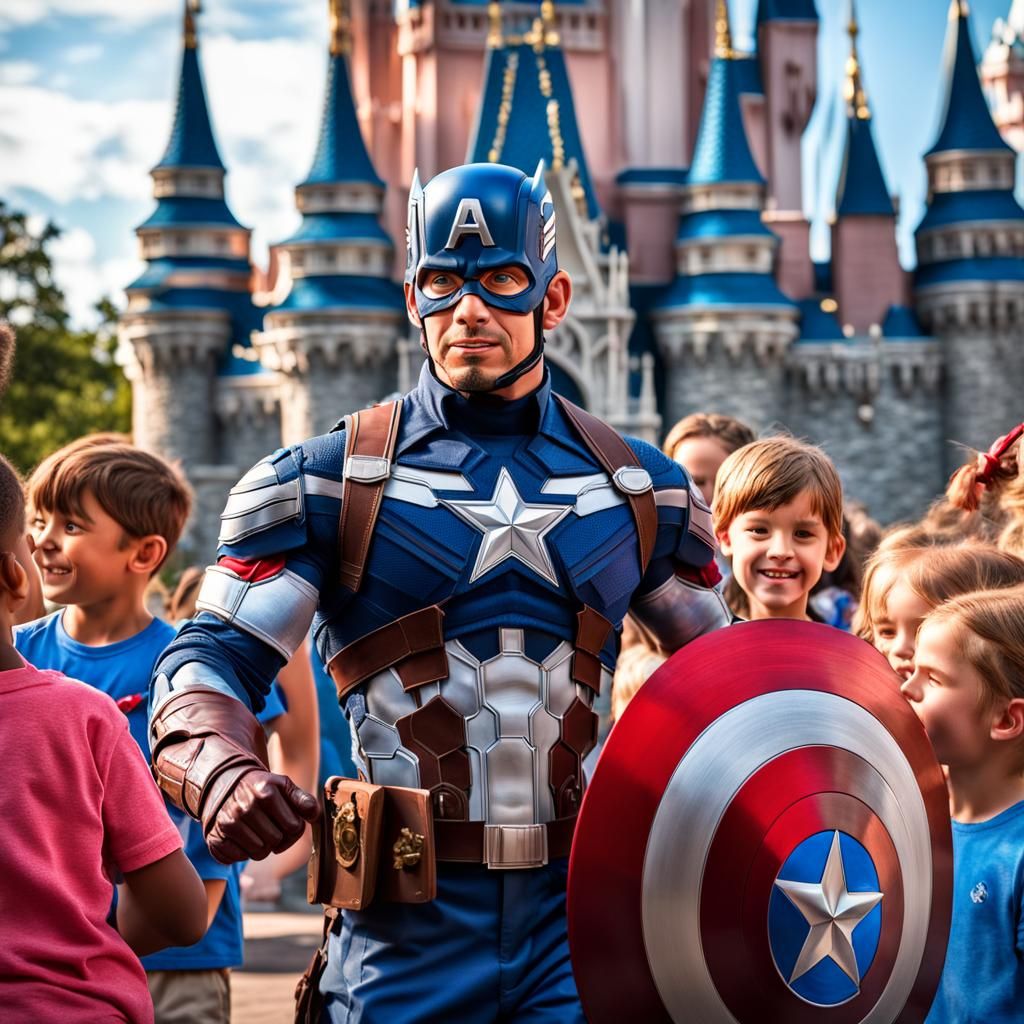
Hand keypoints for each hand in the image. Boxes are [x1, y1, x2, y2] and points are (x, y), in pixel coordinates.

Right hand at [204, 770, 318, 863]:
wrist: (225, 784)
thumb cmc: (261, 788)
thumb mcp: (283, 785)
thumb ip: (302, 799)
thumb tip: (314, 815)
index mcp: (265, 792)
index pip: (294, 827)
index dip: (295, 828)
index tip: (289, 821)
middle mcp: (245, 807)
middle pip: (276, 842)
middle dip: (279, 838)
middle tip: (272, 827)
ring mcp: (228, 823)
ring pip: (259, 853)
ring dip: (262, 846)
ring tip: (258, 831)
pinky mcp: (214, 838)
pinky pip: (238, 858)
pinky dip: (244, 852)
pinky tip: (243, 837)